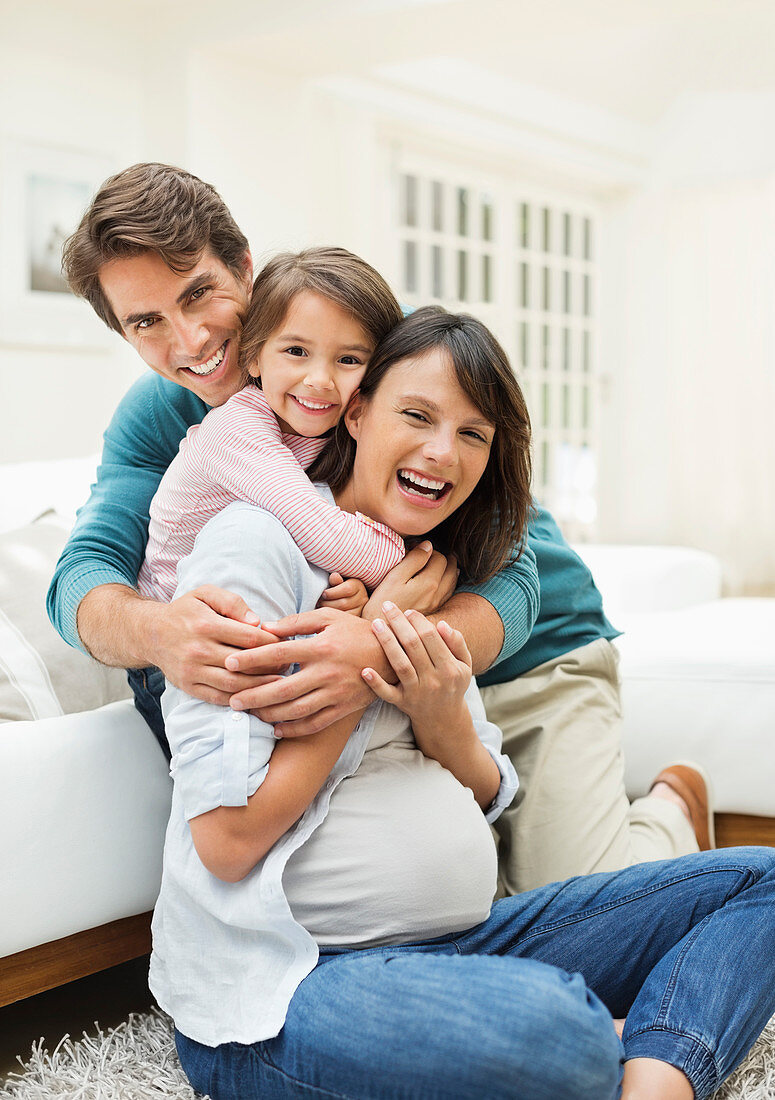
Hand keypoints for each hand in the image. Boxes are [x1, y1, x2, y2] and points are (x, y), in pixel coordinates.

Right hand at [145, 586, 282, 705]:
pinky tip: (256, 696)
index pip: (249, 638)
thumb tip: (256, 622)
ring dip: (260, 687)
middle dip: (271, 666)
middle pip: (245, 664)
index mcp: (205, 625)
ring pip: (234, 684)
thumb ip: (232, 602)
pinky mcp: (188, 686)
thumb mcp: (206, 594)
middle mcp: (198, 650)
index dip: (272, 643)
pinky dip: (240, 699)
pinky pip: (219, 698)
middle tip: (288, 665)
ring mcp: (192, 671)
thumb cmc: (185, 611)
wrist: (151, 633)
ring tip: (278, 684)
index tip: (285, 644)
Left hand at [227, 608, 394, 735]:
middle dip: (254, 696)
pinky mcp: (343, 708)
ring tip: (250, 714)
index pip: (279, 654)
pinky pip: (315, 724)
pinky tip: (277, 728)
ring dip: (270, 714)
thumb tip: (266, 628)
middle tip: (231, 700)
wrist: (393, 655)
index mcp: (321, 647)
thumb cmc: (357, 632)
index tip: (229, 662)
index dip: (252, 659)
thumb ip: (297, 622)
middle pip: (283, 689)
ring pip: (296, 710)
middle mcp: (326, 673)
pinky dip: (294, 729)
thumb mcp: (330, 617)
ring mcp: (335, 693)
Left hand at [317, 573, 367, 615]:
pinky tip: (328, 615)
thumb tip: (334, 576)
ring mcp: (360, 610)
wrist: (344, 595)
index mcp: (358, 585)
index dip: (332, 592)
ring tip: (321, 608)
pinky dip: (334, 619)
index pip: (347, 589)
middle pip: (344, 603)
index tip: (323, 594)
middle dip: (328, 603)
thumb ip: (335, 580)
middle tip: (319, 602)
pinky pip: (344, 621)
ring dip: (330, 612)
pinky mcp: (356, 618)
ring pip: (344, 614)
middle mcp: (362, 598)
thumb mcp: (337, 580)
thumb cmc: (337, 586)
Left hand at [361, 602, 471, 744]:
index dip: (418, 621)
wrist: (444, 719)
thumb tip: (442, 624)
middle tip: (387, 607)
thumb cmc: (452, 683)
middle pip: (413, 646)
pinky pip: (387, 694)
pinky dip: (376, 683)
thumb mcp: (464, 665)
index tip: (408, 611)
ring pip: (400, 664)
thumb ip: (457, 643)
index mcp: (450, 668)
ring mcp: (417, 693)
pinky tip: (365, 670)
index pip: (431, 638)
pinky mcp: (402, 703)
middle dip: (399, 623)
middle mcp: (434, 680)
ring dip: (386, 642)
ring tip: (375, 623)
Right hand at [362, 543, 457, 620]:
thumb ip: (413, 560)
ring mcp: (437, 605)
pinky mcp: (433, 613)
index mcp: (430, 583)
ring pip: (452, 582)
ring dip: (448, 570)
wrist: (381, 631)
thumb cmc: (383, 603)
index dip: (430, 549)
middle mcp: (438, 594)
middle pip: (451, 569)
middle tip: (433, 553)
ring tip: (441, 563)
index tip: (416, 548)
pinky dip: (447, 583)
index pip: (440, 558)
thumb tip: (428, 545)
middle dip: (444, 558)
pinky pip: (448, 594)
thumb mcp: (394, 577)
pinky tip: (440, 582)